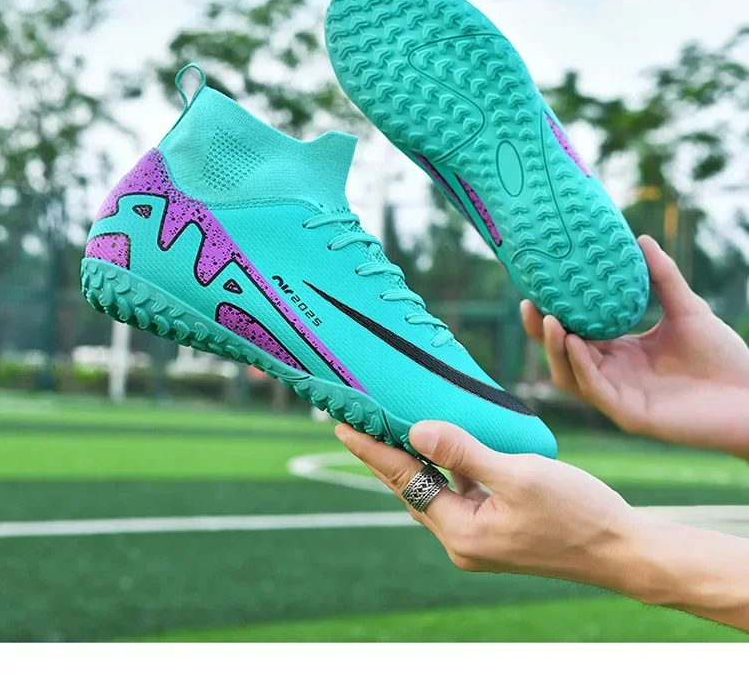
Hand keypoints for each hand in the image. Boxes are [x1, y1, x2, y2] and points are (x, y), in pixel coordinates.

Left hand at [335, 420, 638, 586]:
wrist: (623, 549)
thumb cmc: (578, 513)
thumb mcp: (519, 476)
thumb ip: (465, 452)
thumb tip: (417, 430)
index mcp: (461, 533)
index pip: (404, 481)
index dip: (372, 450)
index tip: (342, 424)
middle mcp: (462, 538)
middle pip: (411, 486)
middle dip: (385, 451)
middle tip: (357, 416)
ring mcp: (479, 533)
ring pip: (434, 486)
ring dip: (415, 455)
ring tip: (390, 420)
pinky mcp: (496, 524)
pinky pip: (459, 488)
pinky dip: (446, 462)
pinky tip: (443, 437)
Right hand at [521, 235, 748, 459]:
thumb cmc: (723, 357)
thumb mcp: (687, 308)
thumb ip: (662, 277)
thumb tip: (641, 239)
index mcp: (620, 353)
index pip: (574, 333)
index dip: (552, 314)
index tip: (537, 287)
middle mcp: (613, 375)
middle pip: (561, 355)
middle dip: (539, 332)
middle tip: (530, 303)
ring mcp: (619, 397)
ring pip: (570, 376)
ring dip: (554, 349)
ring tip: (550, 320)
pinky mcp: (630, 415)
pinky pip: (596, 391)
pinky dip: (582, 367)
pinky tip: (577, 343)